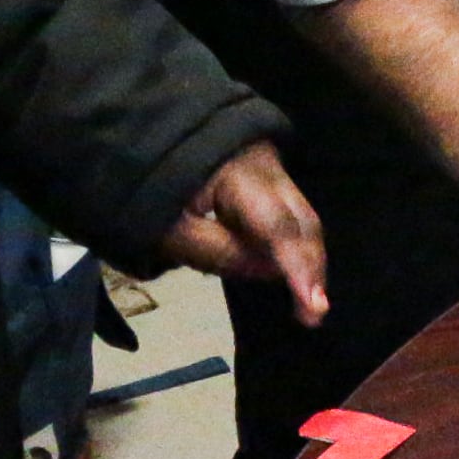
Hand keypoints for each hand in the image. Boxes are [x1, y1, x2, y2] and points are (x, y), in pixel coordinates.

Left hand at [157, 140, 330, 325]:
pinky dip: (294, 245)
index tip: (313, 307)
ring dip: (306, 259)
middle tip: (314, 313)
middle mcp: (267, 165)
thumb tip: (272, 272)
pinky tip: (293, 273)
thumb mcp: (170, 228)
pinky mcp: (271, 176)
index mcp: (239, 172)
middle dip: (310, 267)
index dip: (297, 267)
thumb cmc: (149, 187)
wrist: (144, 144)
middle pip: (302, 221)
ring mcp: (273, 167)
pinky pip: (292, 214)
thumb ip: (220, 254)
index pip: (277, 226)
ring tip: (307, 302)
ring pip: (303, 218)